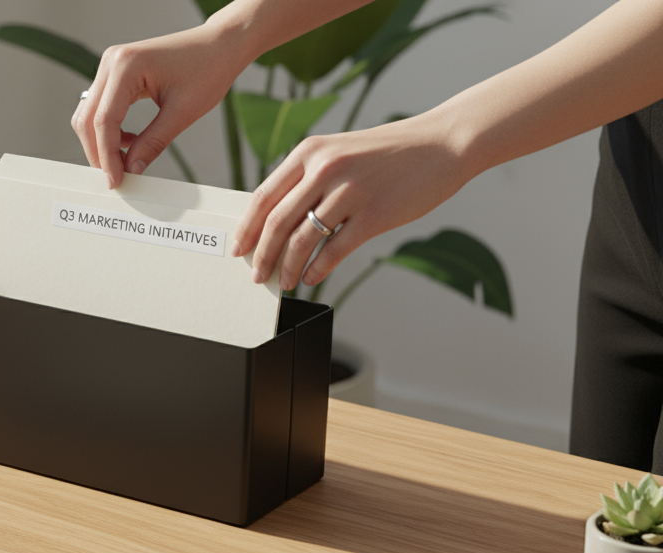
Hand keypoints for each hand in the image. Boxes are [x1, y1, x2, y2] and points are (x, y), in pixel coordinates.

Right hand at [72, 20, 247, 188]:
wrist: (221, 45)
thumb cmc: (208, 68)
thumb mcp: (182, 112)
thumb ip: (152, 143)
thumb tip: (131, 170)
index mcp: (126, 66)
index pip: (104, 120)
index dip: (107, 156)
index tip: (116, 181)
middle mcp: (112, 61)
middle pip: (88, 118)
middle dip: (99, 151)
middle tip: (117, 177)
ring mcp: (112, 65)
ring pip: (90, 114)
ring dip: (102, 141)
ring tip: (125, 160)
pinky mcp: (117, 72)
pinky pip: (102, 106)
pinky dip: (110, 129)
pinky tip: (130, 141)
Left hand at [232, 113, 469, 289]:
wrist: (442, 144)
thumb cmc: (389, 153)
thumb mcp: (339, 152)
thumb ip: (308, 179)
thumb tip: (277, 219)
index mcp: (310, 152)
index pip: (263, 196)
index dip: (246, 228)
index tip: (238, 250)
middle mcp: (325, 169)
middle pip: (277, 222)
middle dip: (261, 256)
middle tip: (256, 275)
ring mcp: (350, 192)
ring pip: (301, 240)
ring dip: (287, 267)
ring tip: (284, 281)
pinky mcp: (374, 214)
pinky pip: (334, 250)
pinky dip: (317, 269)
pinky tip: (310, 277)